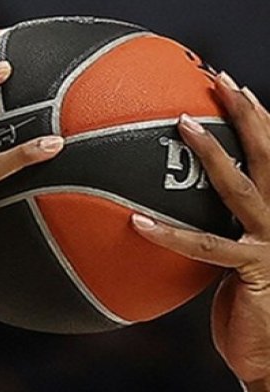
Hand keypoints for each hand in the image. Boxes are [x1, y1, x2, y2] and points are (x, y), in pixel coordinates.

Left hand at [131, 74, 269, 384]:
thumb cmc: (246, 312)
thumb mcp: (229, 264)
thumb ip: (211, 233)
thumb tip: (156, 212)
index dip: (254, 116)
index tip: (228, 84)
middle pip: (269, 153)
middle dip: (246, 114)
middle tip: (217, 79)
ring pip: (241, 188)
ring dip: (213, 154)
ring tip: (182, 125)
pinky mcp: (254, 271)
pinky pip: (205, 248)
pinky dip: (168, 234)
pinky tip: (134, 222)